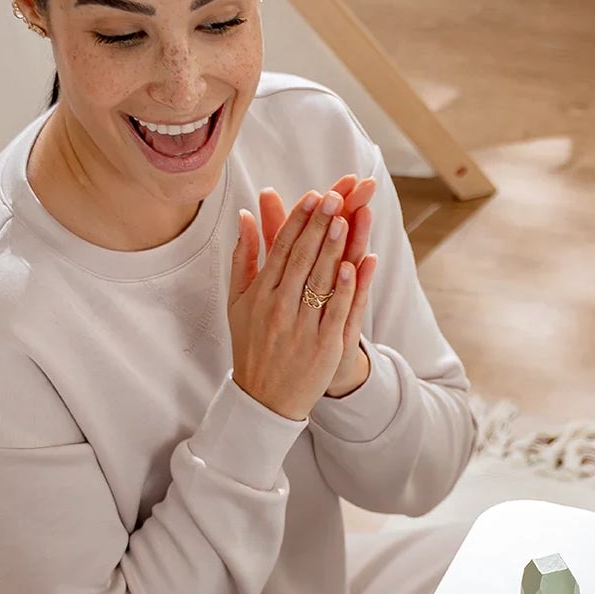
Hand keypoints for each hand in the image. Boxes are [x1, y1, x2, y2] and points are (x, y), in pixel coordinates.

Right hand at [227, 179, 378, 419]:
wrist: (264, 398)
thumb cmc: (252, 345)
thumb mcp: (237, 302)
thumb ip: (243, 258)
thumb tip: (246, 217)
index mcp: (260, 293)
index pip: (281, 248)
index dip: (298, 220)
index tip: (313, 195)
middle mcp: (279, 306)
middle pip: (302, 258)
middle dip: (319, 225)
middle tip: (335, 195)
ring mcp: (301, 326)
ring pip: (320, 281)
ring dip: (334, 248)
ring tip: (346, 218)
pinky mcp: (323, 346)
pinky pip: (336, 312)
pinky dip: (346, 288)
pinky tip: (356, 265)